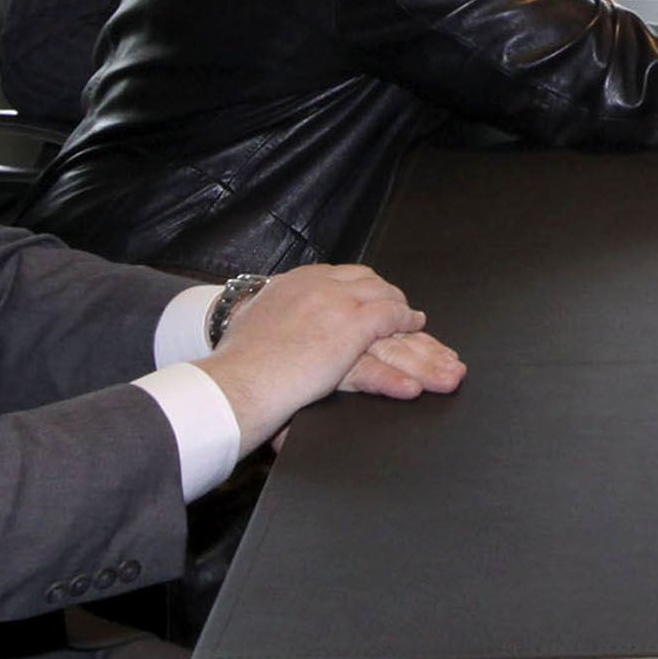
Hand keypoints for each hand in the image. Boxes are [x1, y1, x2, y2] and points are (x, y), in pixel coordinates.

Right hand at [194, 263, 457, 450]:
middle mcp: (318, 285)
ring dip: (407, 319)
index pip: (341, 277)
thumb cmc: (235, 365)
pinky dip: (408, 326)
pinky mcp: (352, 328)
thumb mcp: (248, 325)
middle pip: (368, 285)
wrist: (236, 381)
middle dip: (389, 299)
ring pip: (384, 303)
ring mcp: (337, 303)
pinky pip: (391, 322)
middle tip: (406, 314)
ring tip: (422, 330)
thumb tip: (255, 317)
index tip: (374, 300)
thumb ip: (263, 316)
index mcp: (292, 283)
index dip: (363, 291)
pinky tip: (418, 331)